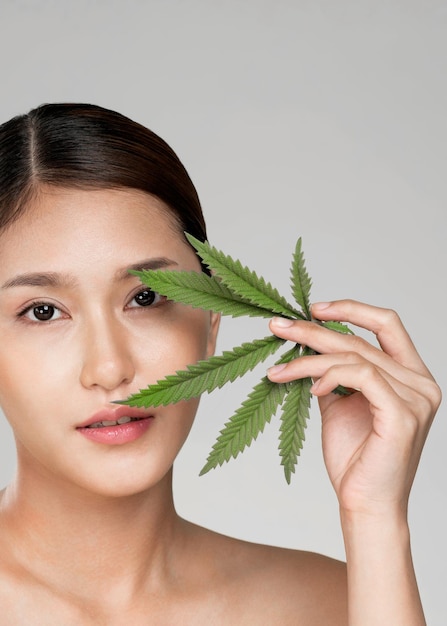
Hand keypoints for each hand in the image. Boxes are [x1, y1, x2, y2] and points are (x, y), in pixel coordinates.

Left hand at [267, 300, 440, 517]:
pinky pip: (361, 375)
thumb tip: (307, 345)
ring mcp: (416, 398)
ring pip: (354, 356)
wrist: (364, 504)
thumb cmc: (355, 459)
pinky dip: (330, 375)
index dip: (351, 308)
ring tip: (279, 370)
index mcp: (410, 377)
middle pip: (361, 339)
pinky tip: (311, 389)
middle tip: (278, 326)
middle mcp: (420, 383)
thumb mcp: (340, 405)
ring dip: (309, 359)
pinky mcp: (402, 414)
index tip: (313, 308)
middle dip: (313, 330)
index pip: (387, 324)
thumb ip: (334, 374)